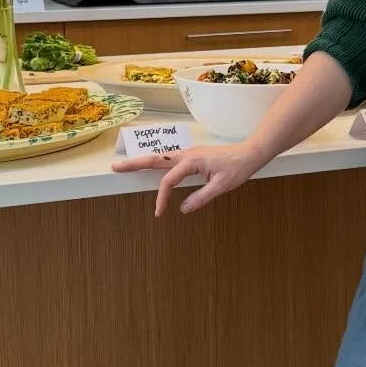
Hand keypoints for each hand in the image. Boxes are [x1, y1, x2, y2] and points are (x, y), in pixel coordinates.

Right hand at [111, 141, 258, 215]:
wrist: (249, 153)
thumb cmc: (237, 168)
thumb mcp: (222, 186)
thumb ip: (201, 197)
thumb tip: (183, 209)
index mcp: (192, 161)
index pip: (169, 181)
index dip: (161, 198)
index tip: (159, 213)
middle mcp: (186, 154)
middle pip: (155, 158)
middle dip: (134, 164)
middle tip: (115, 168)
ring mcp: (188, 153)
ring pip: (160, 156)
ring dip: (142, 160)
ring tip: (126, 166)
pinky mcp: (191, 156)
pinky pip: (168, 158)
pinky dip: (155, 161)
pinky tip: (151, 165)